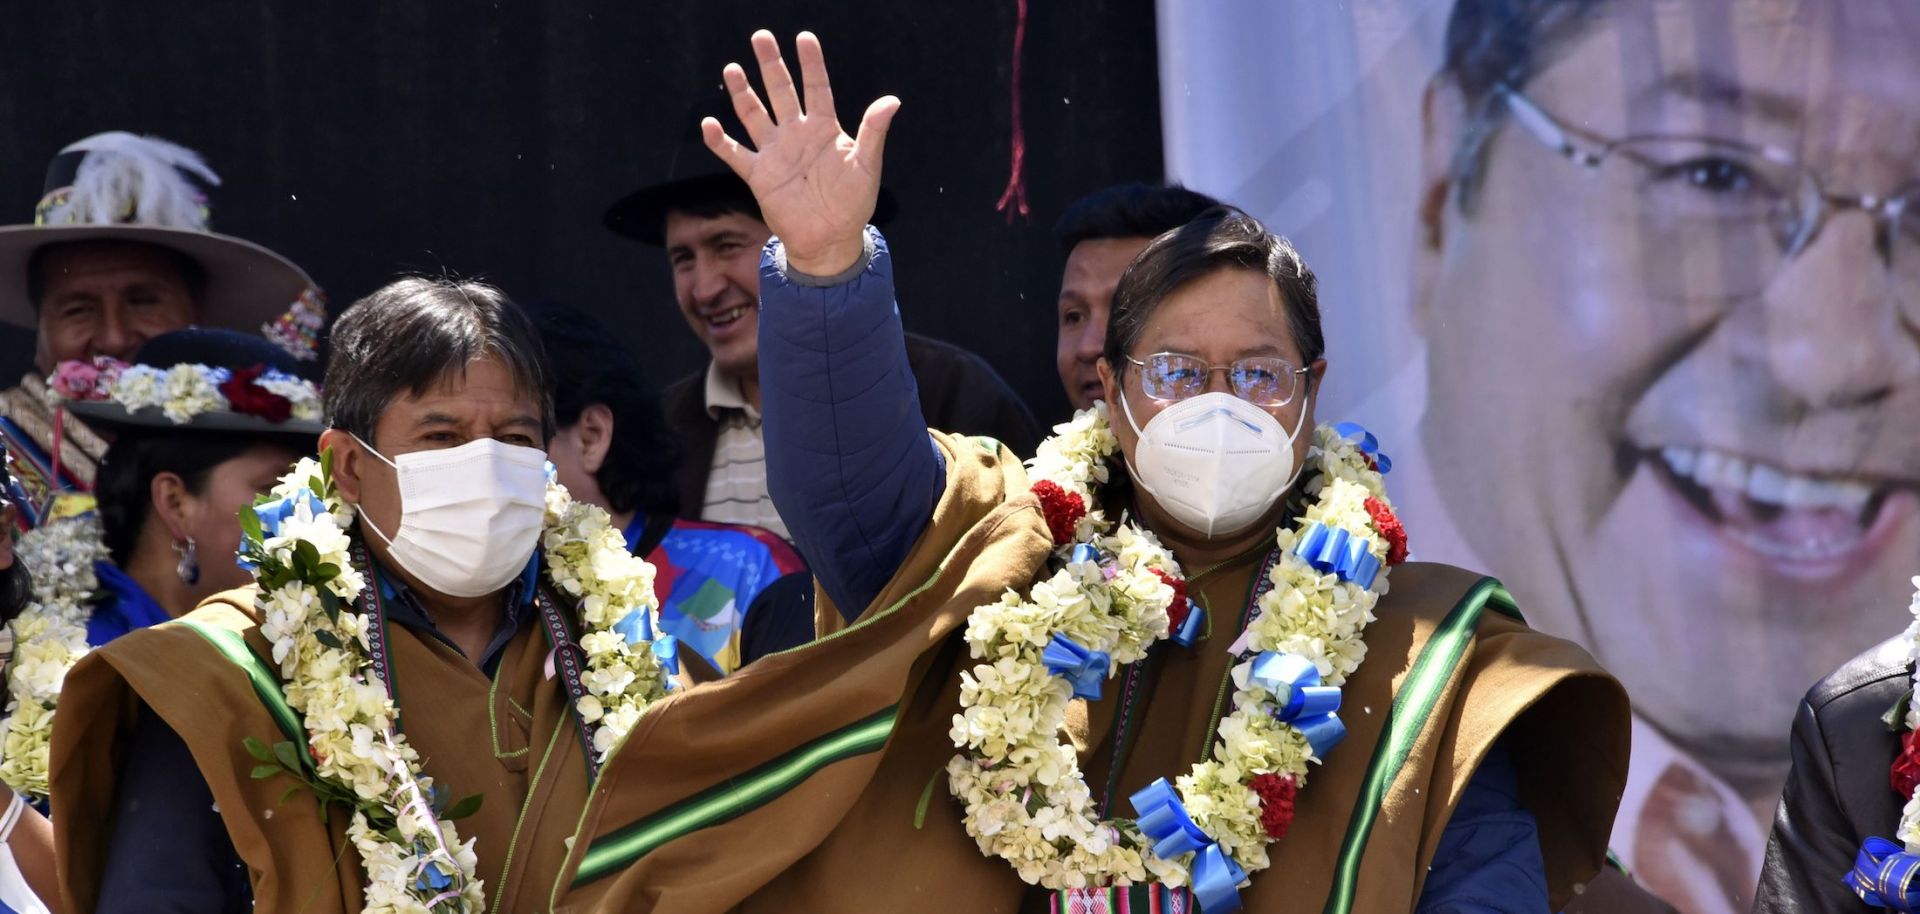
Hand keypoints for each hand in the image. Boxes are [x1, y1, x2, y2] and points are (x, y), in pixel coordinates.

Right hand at [703, 30, 899, 276]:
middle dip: (771, 65)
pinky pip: (736, 154)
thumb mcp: (867, 165)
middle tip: (761, 37)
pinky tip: (709, 125)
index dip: (811, 64)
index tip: (804, 38)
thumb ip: (873, 132)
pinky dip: (721, 141)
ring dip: (743, 93)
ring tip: (732, 69)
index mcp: (825, 129)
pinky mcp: (759, 175)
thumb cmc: (853, 202)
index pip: (817, 88)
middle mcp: (797, 134)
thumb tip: (892, 100)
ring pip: (755, 115)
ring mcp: (775, 153)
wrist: (830, 238)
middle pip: (781, 92)